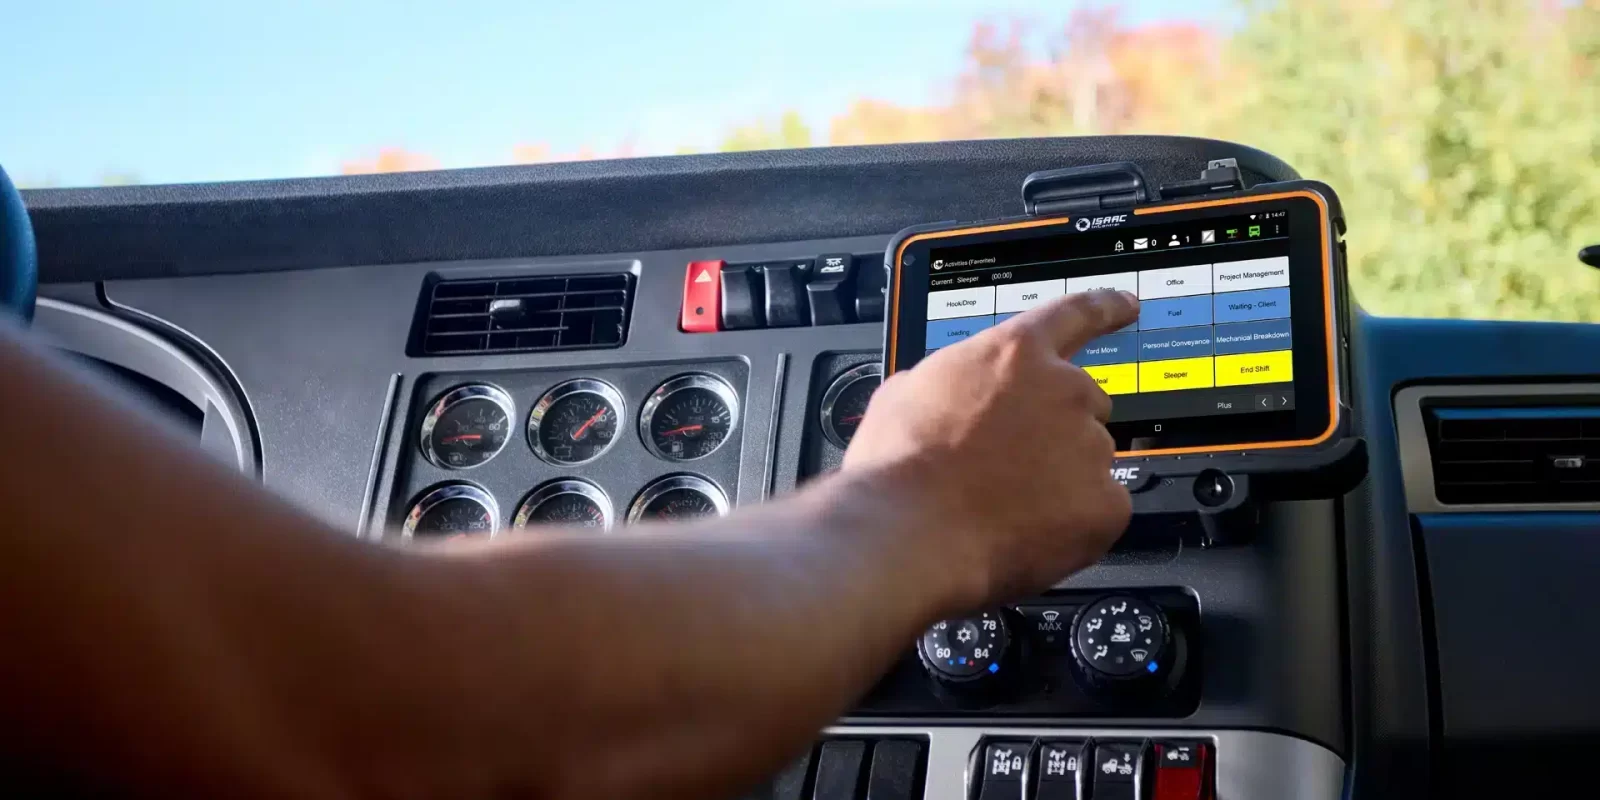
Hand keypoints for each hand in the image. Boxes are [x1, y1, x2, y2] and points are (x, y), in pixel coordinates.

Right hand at [842, 289, 1139, 605]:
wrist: (911, 533)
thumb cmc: (899, 467)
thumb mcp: (905, 392)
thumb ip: (948, 381)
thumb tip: (947, 394)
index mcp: (1014, 354)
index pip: (1074, 315)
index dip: (1105, 308)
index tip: (1127, 306)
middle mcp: (1063, 391)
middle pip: (1084, 403)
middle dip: (1057, 429)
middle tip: (1012, 463)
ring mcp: (1090, 447)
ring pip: (1090, 461)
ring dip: (1061, 480)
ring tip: (1006, 506)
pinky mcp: (1105, 504)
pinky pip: (1101, 511)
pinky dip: (1075, 525)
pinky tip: (1028, 532)